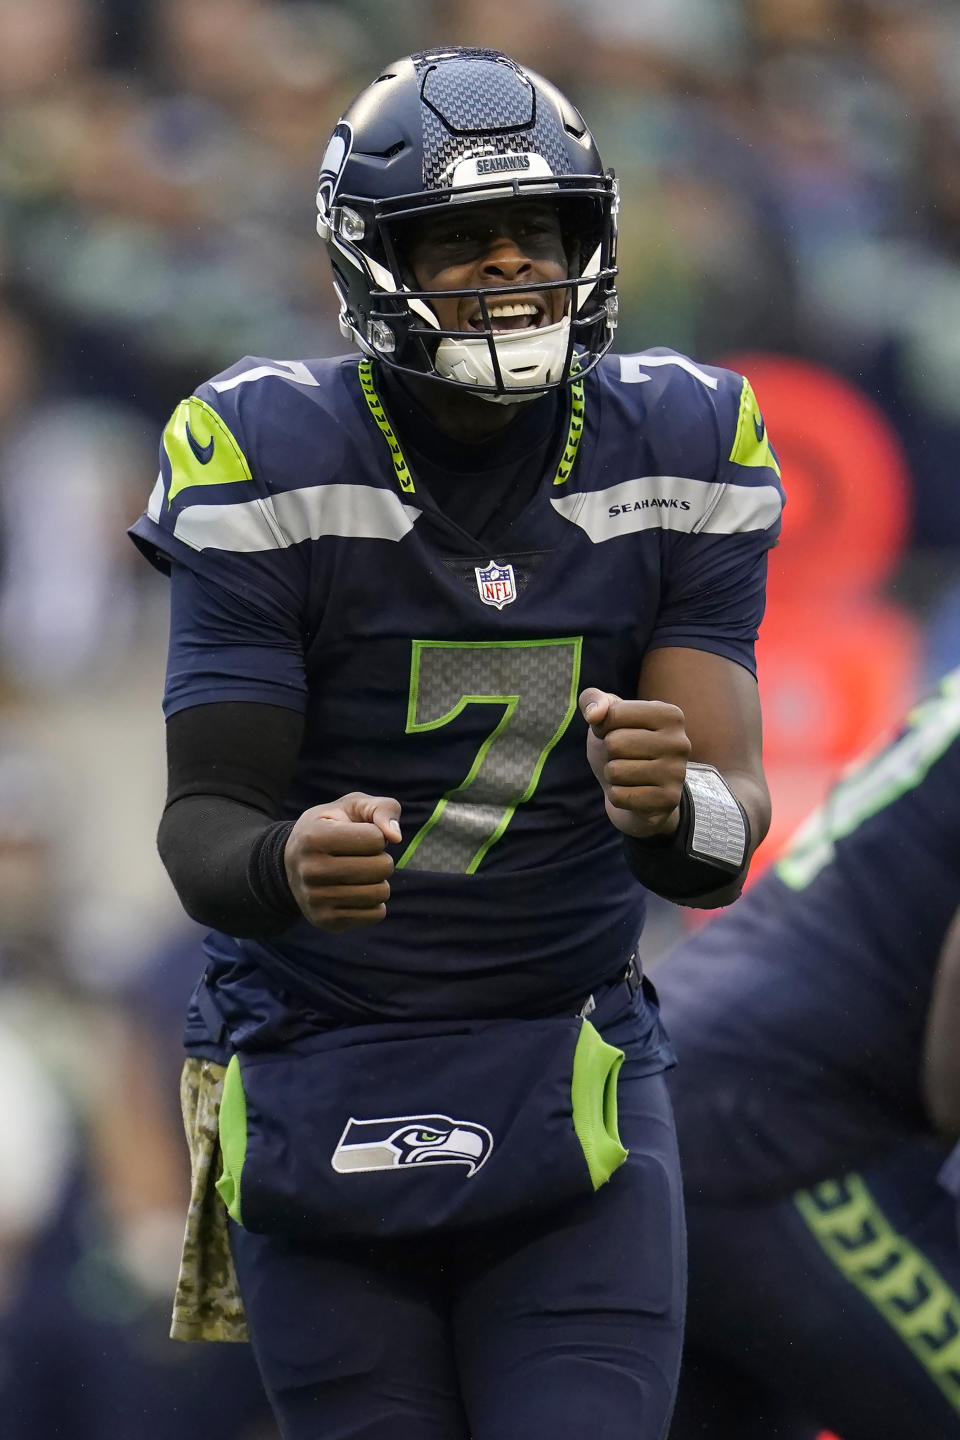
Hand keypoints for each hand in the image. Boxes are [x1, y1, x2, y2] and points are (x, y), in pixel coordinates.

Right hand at [284, 792, 401, 930]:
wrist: (290, 864)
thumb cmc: (330, 828)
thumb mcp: (351, 806)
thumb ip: (381, 809)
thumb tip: (396, 838)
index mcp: (314, 837)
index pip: (375, 839)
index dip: (375, 836)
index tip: (356, 836)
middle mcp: (310, 870)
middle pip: (381, 867)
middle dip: (381, 859)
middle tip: (363, 858)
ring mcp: (316, 899)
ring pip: (380, 893)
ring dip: (379, 881)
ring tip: (361, 875)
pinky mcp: (326, 921)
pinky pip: (376, 914)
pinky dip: (374, 902)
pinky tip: (356, 892)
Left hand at [579, 688, 690, 838]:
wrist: (640, 793)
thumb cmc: (623, 747)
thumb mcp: (606, 718)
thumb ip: (593, 700)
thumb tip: (594, 714)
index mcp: (670, 714)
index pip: (614, 714)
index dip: (603, 727)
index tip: (617, 733)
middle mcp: (680, 742)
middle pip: (614, 743)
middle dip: (609, 753)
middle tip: (624, 757)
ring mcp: (677, 773)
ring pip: (615, 771)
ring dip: (612, 775)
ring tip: (628, 774)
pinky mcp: (668, 801)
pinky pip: (619, 796)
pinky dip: (616, 795)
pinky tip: (633, 792)